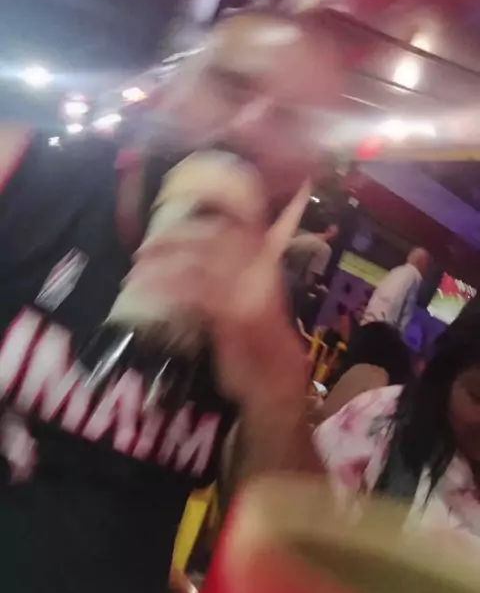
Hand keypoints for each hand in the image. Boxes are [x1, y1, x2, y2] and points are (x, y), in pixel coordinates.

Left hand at [129, 213, 307, 408]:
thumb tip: (189, 256)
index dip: (209, 209)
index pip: (238, 221)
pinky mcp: (237, 314)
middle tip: (142, 250)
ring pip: (199, 262)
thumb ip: (226, 276)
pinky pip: (194, 291)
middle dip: (173, 239)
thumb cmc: (257, 347)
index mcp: (266, 261)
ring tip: (136, 274)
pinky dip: (165, 287)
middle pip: (212, 236)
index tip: (172, 214)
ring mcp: (251, 290)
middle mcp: (261, 269)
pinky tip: (145, 291)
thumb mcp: (246, 301)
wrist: (277, 383)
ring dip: (162, 264)